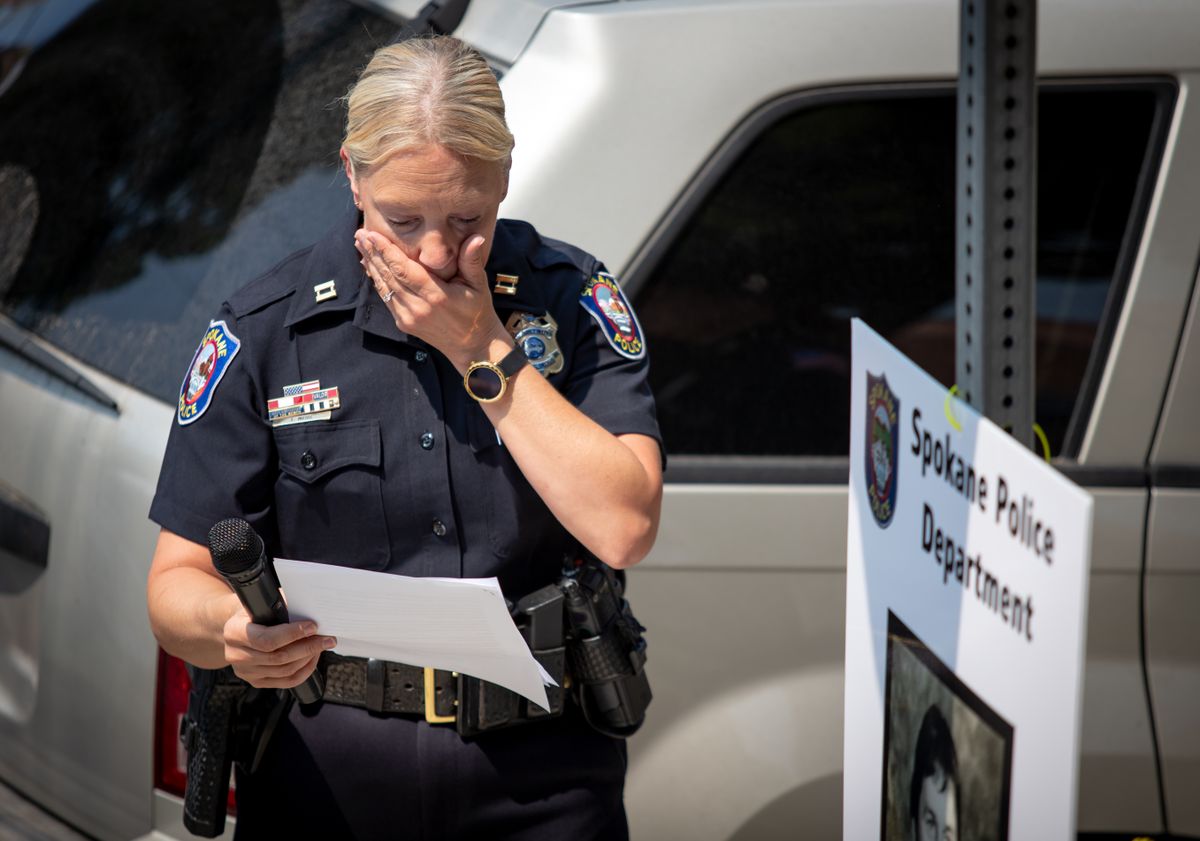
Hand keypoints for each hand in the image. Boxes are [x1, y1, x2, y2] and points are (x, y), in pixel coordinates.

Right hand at [220, 598, 335, 688]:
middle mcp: (236, 655)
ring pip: (285, 671)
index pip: (266, 639)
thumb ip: (284, 606)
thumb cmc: (256, 611)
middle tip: (327, 638)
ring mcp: (245, 671)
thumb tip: (313, 608)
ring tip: (322, 645)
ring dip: (308, 658)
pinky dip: (304, 670)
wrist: (239, 626)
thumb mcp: (263, 602)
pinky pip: (286, 681)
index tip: (313, 627)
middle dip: (307, 647)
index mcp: (235, 632)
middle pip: (278, 658)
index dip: (292, 634)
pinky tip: (312, 658)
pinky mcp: (256, 681)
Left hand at [354, 229, 508, 369]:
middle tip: (359, 233)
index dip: (386, 251)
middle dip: (373, 254)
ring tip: (359, 245)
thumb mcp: (479, 285)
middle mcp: (417, 308)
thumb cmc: (477, 312)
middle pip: (389, 276)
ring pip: (384, 287)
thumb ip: (472, 260)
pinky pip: (386, 298)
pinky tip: (369, 265)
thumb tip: (477, 236)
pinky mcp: (403, 323)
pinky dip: (377, 280)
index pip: (404, 270)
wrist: (471, 346)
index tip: (372, 234)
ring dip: (371, 265)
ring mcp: (408, 318)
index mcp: (436, 296)